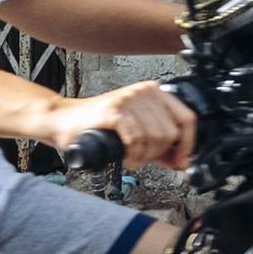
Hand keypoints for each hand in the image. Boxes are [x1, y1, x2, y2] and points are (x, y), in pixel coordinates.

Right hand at [45, 81, 196, 168]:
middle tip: (143, 160)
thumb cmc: (97, 126)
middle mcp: (144, 91)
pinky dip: (134, 155)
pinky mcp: (114, 111)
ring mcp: (129, 99)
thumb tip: (181, 160)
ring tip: (132, 159)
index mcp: (155, 92)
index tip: (181, 162)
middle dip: (159, 154)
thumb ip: (159, 142)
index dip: (188, 145)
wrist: (64, 121)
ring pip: (156, 137)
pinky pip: (136, 139)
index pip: (187, 118)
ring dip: (145, 157)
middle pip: (171, 132)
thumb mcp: (136, 131)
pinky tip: (127, 159)